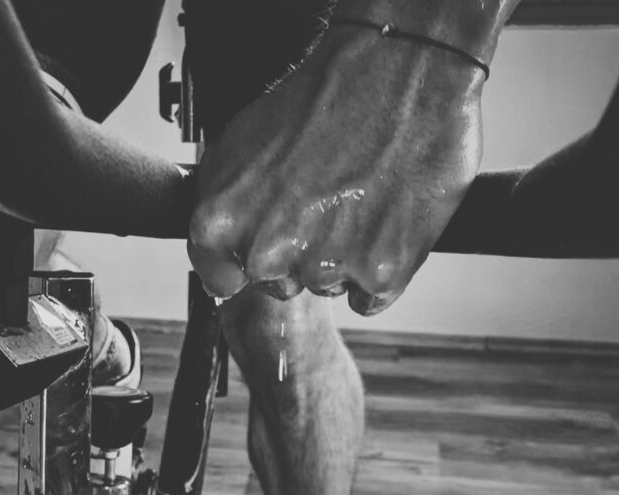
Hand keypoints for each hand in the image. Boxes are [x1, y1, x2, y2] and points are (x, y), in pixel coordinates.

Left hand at [188, 22, 485, 314]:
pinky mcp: (381, 274)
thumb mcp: (239, 143)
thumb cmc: (324, 98)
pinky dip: (380, 269)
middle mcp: (268, 250)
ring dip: (342, 258)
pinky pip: (369, 296)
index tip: (264, 247)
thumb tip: (220, 247)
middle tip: (322, 204)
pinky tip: (382, 222)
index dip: (245, 262)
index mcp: (223, 220)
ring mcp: (325, 266)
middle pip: (277, 284)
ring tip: (357, 200)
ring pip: (326, 286)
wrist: (398, 72)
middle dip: (297, 254)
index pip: (220, 278)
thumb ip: (223, 203)